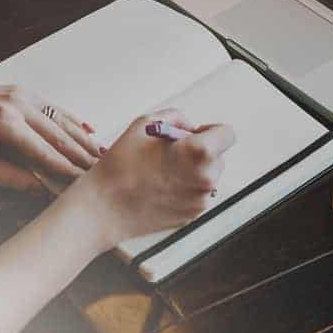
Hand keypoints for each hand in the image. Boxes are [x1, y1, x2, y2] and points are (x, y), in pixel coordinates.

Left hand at [0, 76, 104, 197]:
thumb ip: (11, 180)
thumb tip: (42, 191)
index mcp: (4, 123)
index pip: (45, 152)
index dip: (66, 170)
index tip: (82, 183)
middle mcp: (18, 104)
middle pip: (60, 135)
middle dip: (82, 155)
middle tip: (100, 172)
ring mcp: (23, 94)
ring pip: (62, 119)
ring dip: (83, 138)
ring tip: (101, 155)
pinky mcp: (24, 91)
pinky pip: (55, 108)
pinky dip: (73, 120)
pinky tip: (88, 131)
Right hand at [70, 108, 235, 249]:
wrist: (104, 208)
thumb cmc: (121, 165)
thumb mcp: (144, 124)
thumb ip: (176, 117)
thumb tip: (190, 126)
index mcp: (199, 152)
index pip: (227, 134)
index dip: (211, 130)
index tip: (195, 134)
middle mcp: (206, 178)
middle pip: (217, 156)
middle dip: (200, 152)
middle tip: (170, 153)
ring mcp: (200, 200)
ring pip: (208, 176)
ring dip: (193, 170)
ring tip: (162, 171)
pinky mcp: (192, 215)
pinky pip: (197, 194)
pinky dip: (186, 187)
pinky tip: (161, 186)